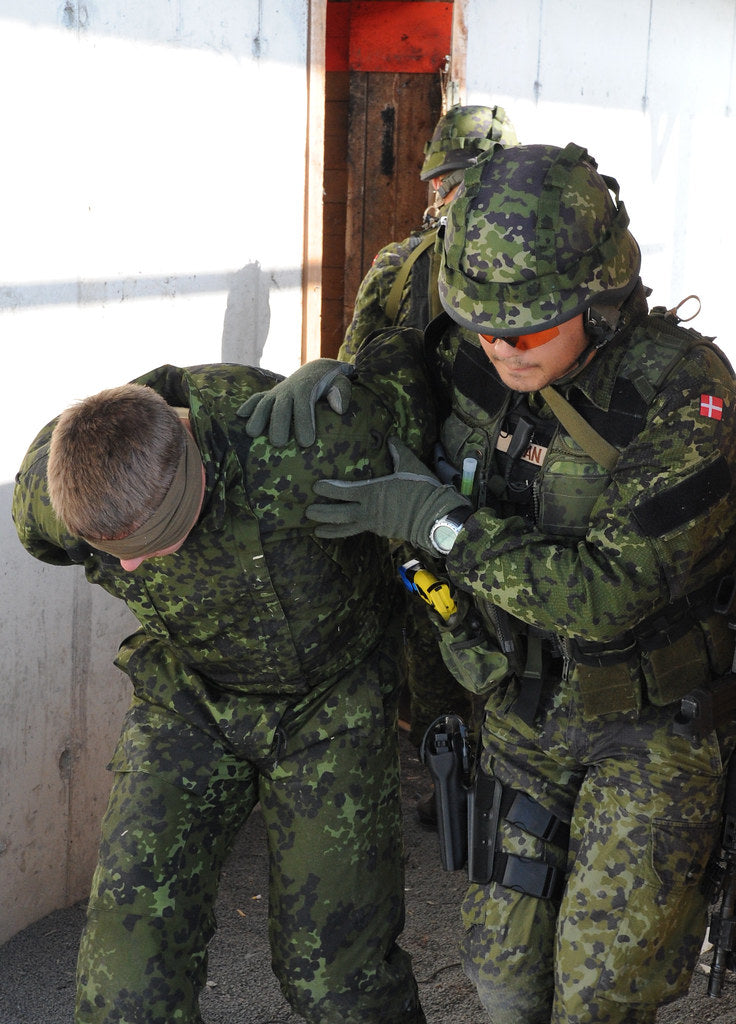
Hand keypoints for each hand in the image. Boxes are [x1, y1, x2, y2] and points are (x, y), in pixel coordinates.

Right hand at [237, 359, 355, 446]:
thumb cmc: (332, 382)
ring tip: (252, 433)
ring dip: (257, 417)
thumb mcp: (342, 382)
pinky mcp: (269, 395)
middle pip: (281, 407)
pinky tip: (240, 416)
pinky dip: (248, 405)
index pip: (304, 404)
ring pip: (264, 403)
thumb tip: (338, 408)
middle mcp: (289, 389)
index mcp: (307, 387)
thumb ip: (342, 392)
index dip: (304, 422)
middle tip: (278, 444)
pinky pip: (256, 398)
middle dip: (278, 424)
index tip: (307, 442)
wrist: (317, 369)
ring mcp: (277, 392)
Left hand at [306, 436, 470, 552]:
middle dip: (321, 514)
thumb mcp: (410, 465)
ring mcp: (374, 524)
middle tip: (307, 512)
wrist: (435, 517)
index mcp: (371, 492)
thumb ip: (398, 451)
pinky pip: (360, 530)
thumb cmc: (422, 489)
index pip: (342, 491)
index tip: (315, 487)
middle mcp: (368, 511)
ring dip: (330, 529)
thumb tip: (392, 439)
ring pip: (346, 528)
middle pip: (338, 514)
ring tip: (317, 531)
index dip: (327, 489)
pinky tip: (345, 529)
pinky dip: (349, 530)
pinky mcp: (382, 531)